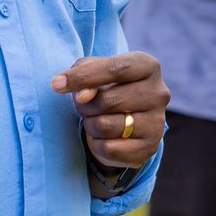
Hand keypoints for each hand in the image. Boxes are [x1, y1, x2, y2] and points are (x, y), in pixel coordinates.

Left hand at [51, 52, 167, 170]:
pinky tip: (102, 136)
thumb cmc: (106, 83)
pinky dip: (96, 144)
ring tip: (94, 119)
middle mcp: (159, 93)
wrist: (127, 115)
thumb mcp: (93, 68)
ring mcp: (157, 123)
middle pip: (108, 100)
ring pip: (106, 126)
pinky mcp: (150, 149)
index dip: (84, 77)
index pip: (115, 69)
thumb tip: (82, 96)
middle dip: (84, 105)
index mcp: (148, 65)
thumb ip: (84, 73)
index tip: (56, 85)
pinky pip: (109, 149)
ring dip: (90, 124)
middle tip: (81, 105)